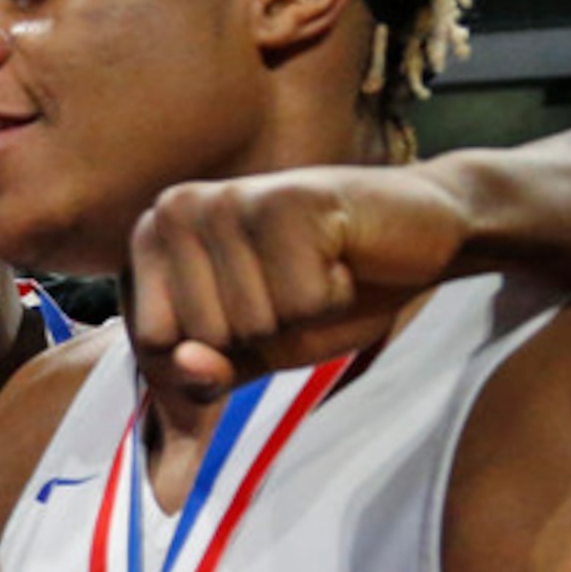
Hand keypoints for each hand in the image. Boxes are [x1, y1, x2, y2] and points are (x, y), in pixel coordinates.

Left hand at [128, 165, 466, 397]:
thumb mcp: (256, 349)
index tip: (253, 309)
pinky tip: (342, 256)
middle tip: (296, 285)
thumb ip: (211, 372)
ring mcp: (227, 199)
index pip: (155, 344)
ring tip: (319, 268)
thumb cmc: (326, 288)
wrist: (419, 231)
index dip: (216, 353)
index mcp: (151, 240)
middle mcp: (175, 209)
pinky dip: (334, 297)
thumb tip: (188, 364)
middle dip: (264, 334)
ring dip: (302, 315)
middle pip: (204, 337)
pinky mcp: (285, 200)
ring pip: (252, 323)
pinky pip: (301, 302)